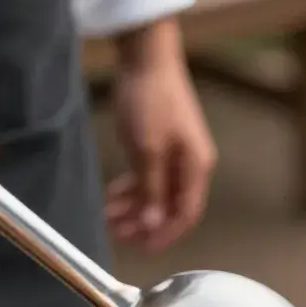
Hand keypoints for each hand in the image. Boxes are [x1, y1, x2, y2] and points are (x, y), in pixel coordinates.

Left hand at [107, 19, 216, 251]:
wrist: (146, 57)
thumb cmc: (151, 101)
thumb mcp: (147, 150)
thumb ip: (151, 190)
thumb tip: (153, 225)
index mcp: (196, 168)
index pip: (186, 214)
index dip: (166, 235)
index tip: (144, 249)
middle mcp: (189, 166)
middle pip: (169, 208)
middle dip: (145, 225)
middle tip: (119, 236)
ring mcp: (174, 157)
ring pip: (155, 195)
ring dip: (134, 210)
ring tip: (109, 219)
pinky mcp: (158, 148)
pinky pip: (146, 180)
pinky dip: (131, 192)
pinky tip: (113, 200)